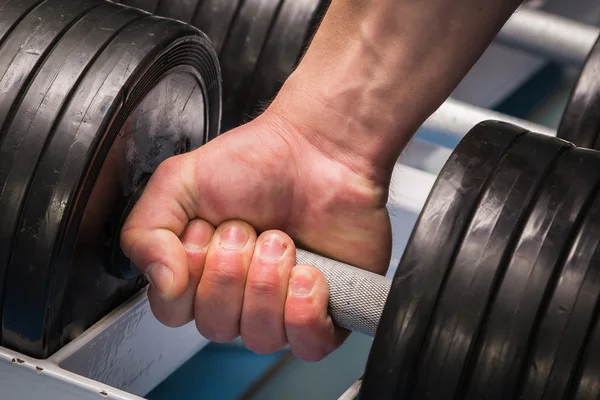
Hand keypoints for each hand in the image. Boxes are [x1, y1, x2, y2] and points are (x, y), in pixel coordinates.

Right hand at [121, 107, 392, 360]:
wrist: (320, 150)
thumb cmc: (258, 162)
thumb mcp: (181, 181)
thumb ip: (146, 231)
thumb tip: (162, 285)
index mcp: (199, 270)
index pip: (174, 311)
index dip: (190, 275)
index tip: (205, 231)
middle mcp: (238, 293)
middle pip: (217, 326)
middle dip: (232, 271)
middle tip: (247, 229)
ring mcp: (280, 304)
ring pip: (260, 337)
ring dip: (268, 282)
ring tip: (280, 240)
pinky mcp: (323, 309)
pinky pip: (308, 345)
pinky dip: (304, 311)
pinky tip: (307, 272)